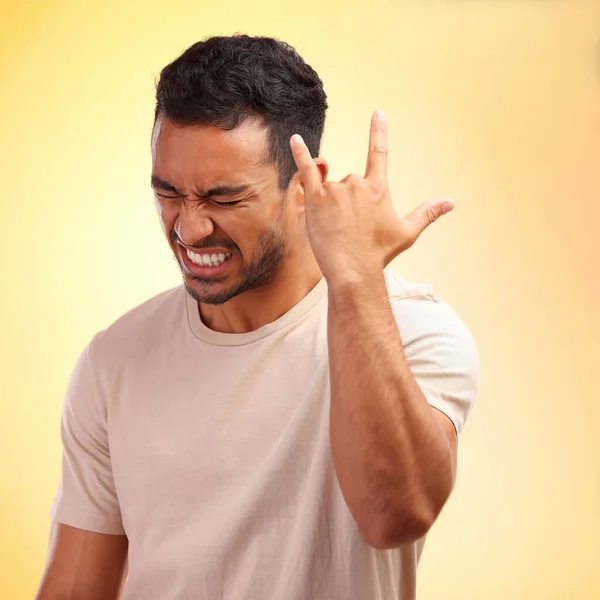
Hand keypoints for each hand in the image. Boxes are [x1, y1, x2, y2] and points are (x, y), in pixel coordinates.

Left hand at [290, 111, 454, 283]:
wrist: (354, 271)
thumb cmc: (379, 254)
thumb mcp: (407, 232)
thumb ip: (428, 213)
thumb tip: (451, 202)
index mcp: (378, 188)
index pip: (379, 152)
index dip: (378, 131)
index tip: (378, 113)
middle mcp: (357, 184)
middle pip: (350, 181)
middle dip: (348, 202)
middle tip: (350, 229)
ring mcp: (336, 190)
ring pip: (330, 187)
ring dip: (331, 204)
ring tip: (336, 229)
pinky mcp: (316, 199)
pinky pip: (306, 172)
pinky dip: (300, 155)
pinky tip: (295, 140)